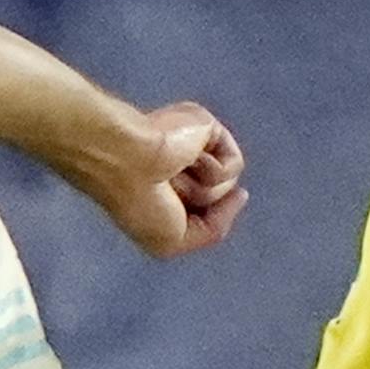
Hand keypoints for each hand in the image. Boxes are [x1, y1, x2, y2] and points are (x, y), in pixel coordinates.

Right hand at [87, 101, 247, 257]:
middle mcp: (181, 164)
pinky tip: (186, 158)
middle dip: (198, 205)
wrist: (127, 162)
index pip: (205, 213)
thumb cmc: (139, 203)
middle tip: (165, 191)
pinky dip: (212, 169)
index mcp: (167, 186)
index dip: (197, 221)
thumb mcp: (172, 242)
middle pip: (219, 201)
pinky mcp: (208, 127)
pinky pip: (234, 164)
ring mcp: (195, 145)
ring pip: (227, 185)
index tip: (171, 213)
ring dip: (201, 189)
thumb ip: (212, 230)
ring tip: (171, 173)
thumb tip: (241, 195)